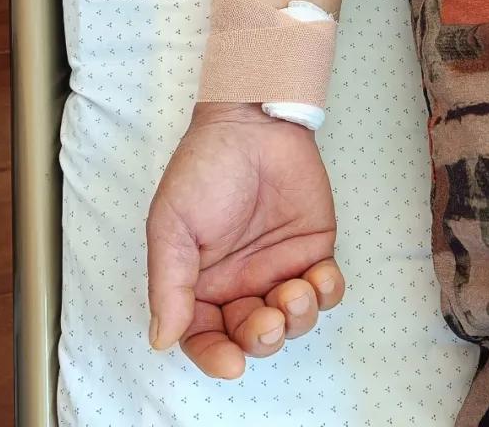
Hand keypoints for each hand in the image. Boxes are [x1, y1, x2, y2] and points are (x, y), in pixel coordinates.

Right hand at [146, 102, 343, 378]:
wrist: (252, 125)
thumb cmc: (204, 169)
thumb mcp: (171, 226)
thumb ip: (170, 285)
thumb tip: (162, 339)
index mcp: (200, 284)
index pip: (205, 336)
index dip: (216, 356)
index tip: (231, 363)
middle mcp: (240, 284)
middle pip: (253, 336)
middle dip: (263, 338)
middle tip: (268, 320)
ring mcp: (279, 269)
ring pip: (294, 321)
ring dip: (297, 318)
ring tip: (295, 290)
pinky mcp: (313, 251)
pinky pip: (326, 290)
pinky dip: (326, 293)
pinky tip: (319, 276)